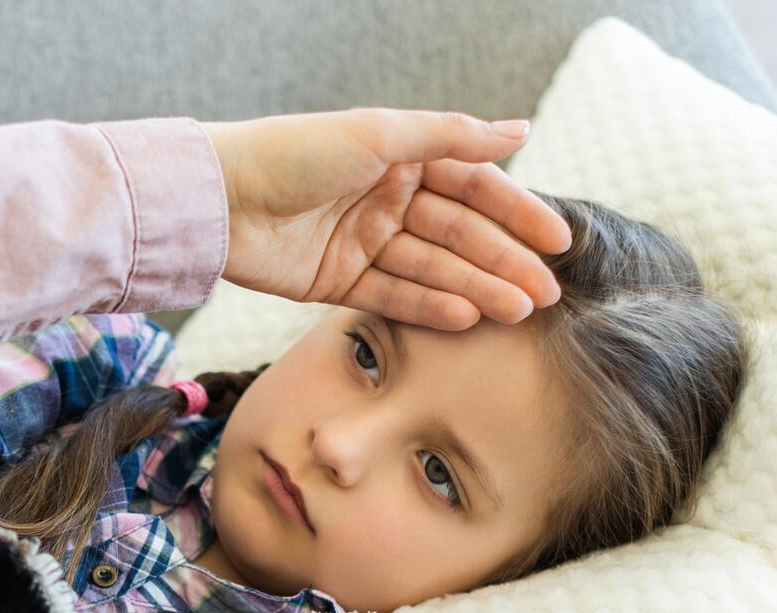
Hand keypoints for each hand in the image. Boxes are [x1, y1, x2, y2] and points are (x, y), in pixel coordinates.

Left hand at [205, 110, 573, 330]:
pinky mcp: (335, 280)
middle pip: (458, 234)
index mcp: (399, 157)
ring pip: (432, 269)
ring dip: (476, 289)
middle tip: (549, 294)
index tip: (558, 240)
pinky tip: (468, 318)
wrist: (218, 198)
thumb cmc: (294, 152)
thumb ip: (451, 137)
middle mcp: (385, 198)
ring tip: (518, 311)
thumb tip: (521, 131)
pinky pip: (392, 295)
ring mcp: (362, 241)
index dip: (516, 213)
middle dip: (504, 262)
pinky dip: (429, 307)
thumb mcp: (378, 134)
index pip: (473, 187)